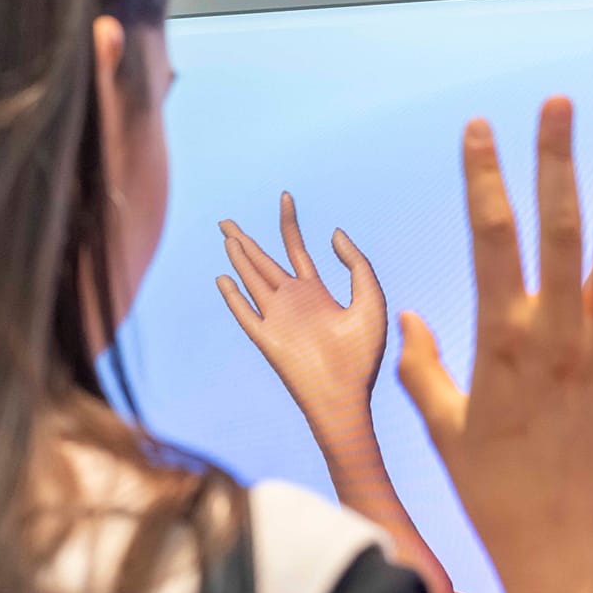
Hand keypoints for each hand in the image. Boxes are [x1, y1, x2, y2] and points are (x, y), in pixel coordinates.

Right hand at [217, 193, 387, 423]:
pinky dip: (233, 296)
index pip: (297, 250)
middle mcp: (293, 303)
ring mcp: (277, 319)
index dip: (289, 223)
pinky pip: (245, 313)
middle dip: (246, 240)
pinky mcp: (266, 339)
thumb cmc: (363, 355)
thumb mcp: (370, 299)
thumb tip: (334, 232)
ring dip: (239, 258)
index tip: (285, 196)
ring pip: (252, 280)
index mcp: (317, 294)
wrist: (347, 395)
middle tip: (226, 220)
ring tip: (226, 235)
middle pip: (264, 264)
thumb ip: (357, 264)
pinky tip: (222, 279)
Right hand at [397, 98, 592, 579]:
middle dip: (555, 160)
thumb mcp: (443, 432)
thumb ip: (422, 369)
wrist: (563, 554)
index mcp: (498, 343)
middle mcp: (554, 338)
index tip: (480, 129)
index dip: (484, 178)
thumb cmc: (496, 497)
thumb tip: (408, 318)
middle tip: (559, 104)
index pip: (488, 239)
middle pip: (556, 228)